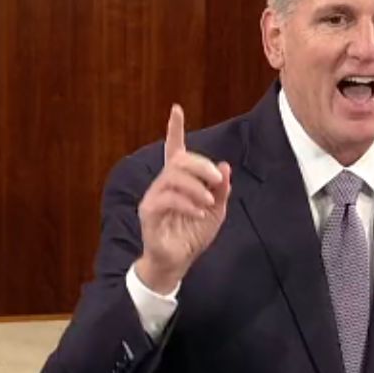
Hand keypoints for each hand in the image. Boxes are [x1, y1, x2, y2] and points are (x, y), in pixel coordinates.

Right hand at [134, 105, 231, 293]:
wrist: (177, 263)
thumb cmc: (192, 236)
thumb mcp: (216, 212)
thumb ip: (220, 190)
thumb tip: (225, 167)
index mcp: (179, 181)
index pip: (174, 149)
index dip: (175, 129)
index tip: (176, 109)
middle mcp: (163, 184)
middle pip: (179, 160)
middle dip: (201, 165)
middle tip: (217, 180)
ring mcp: (154, 197)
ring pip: (172, 176)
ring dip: (196, 186)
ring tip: (208, 201)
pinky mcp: (149, 212)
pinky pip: (166, 198)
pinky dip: (186, 203)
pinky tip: (198, 213)